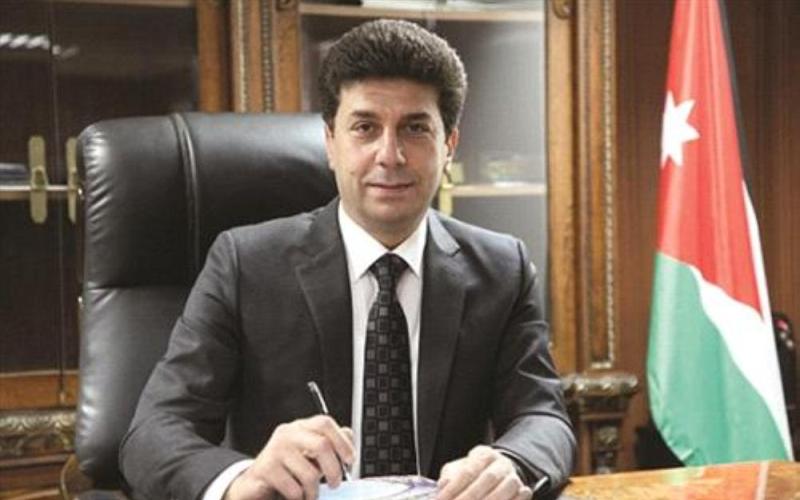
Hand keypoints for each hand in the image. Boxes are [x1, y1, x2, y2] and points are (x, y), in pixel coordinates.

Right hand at [224, 415, 353, 499]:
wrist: (255, 482)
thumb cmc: (287, 468)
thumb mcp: (309, 453)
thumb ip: (329, 445)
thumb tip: (349, 437)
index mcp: (301, 427)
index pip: (325, 423)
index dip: (342, 441)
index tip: (350, 460)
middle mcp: (288, 434)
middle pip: (321, 445)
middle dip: (334, 469)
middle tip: (335, 483)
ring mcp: (276, 450)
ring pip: (309, 473)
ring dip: (314, 491)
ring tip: (311, 494)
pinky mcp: (266, 469)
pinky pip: (294, 488)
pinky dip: (300, 498)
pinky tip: (297, 496)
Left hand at [435, 446, 531, 499]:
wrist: (499, 474)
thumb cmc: (474, 473)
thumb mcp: (458, 469)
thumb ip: (450, 476)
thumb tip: (443, 485)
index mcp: (484, 454)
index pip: (468, 471)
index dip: (453, 488)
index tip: (441, 499)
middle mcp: (501, 464)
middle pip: (488, 479)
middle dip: (470, 496)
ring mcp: (514, 477)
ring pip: (505, 489)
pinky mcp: (522, 491)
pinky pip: (518, 497)